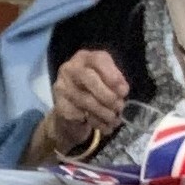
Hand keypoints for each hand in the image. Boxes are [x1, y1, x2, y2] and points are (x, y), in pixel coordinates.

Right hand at [34, 49, 133, 164]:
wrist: (71, 115)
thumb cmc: (92, 93)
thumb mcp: (106, 82)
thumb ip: (115, 82)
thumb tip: (122, 90)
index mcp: (84, 58)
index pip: (98, 60)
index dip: (113, 75)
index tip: (124, 91)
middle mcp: (70, 68)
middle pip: (89, 78)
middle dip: (108, 95)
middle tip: (119, 107)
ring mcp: (62, 87)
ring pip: (85, 100)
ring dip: (104, 112)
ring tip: (114, 120)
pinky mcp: (60, 106)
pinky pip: (80, 115)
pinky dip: (96, 122)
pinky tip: (104, 126)